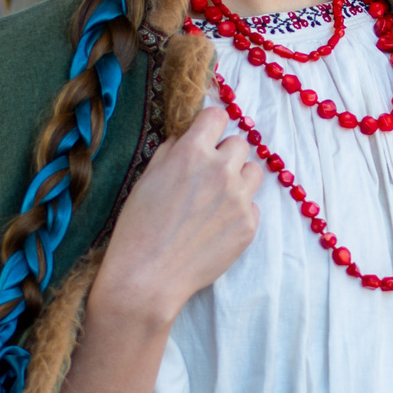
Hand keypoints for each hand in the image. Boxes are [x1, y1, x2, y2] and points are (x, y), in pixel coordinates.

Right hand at [90, 96, 264, 328]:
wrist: (148, 276)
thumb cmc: (139, 227)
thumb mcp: (147, 177)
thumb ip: (172, 151)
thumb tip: (188, 137)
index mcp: (192, 152)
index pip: (218, 115)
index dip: (210, 125)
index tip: (206, 136)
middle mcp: (221, 170)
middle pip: (240, 143)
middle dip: (224, 154)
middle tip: (207, 175)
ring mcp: (239, 199)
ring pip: (253, 172)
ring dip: (238, 179)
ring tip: (216, 199)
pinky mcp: (249, 225)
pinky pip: (252, 205)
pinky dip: (239, 211)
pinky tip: (216, 226)